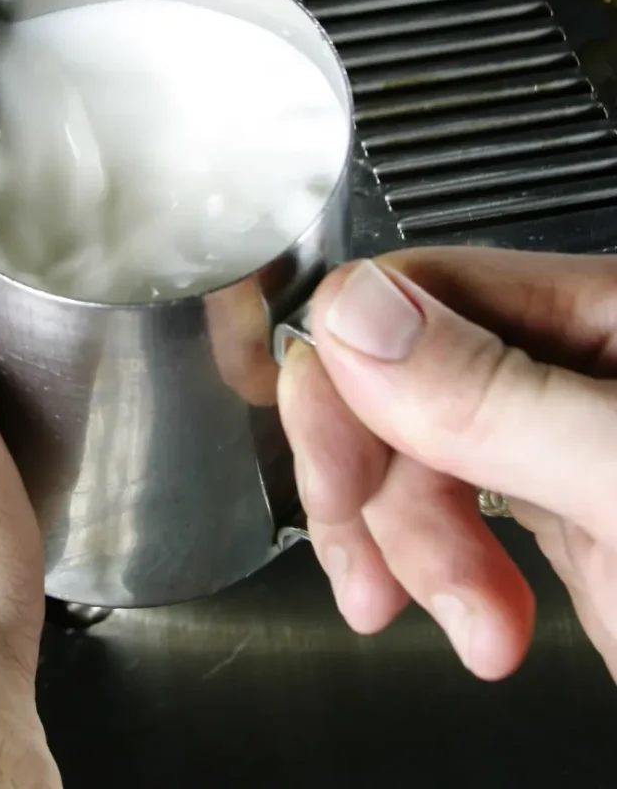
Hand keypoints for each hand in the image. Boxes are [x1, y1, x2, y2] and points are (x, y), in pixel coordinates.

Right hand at [278, 248, 616, 681]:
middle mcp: (571, 358)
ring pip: (409, 451)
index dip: (349, 377)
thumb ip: (491, 395)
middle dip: (374, 487)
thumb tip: (350, 312)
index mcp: (601, 312)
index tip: (333, 470)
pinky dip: (436, 567)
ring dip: (407, 549)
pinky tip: (472, 618)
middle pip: (395, 380)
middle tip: (368, 569)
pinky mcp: (558, 504)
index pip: (416, 292)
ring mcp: (561, 432)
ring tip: (468, 630)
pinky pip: (449, 505)